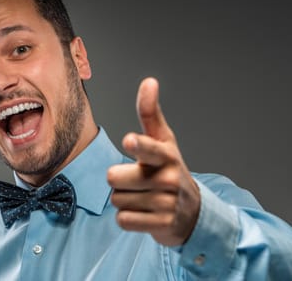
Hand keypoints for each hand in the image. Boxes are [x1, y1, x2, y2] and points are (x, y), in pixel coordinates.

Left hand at [107, 77, 200, 245]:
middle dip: (119, 181)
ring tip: (144, 197)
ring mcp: (167, 204)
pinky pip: (124, 220)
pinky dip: (128, 219)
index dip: (138, 145)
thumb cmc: (169, 169)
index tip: (130, 141)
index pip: (148, 148)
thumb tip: (149, 81)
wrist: (192, 212)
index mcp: (166, 155)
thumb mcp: (163, 141)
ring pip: (117, 200)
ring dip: (125, 200)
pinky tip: (145, 214)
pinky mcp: (163, 226)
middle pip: (114, 178)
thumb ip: (150, 113)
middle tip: (137, 182)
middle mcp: (168, 178)